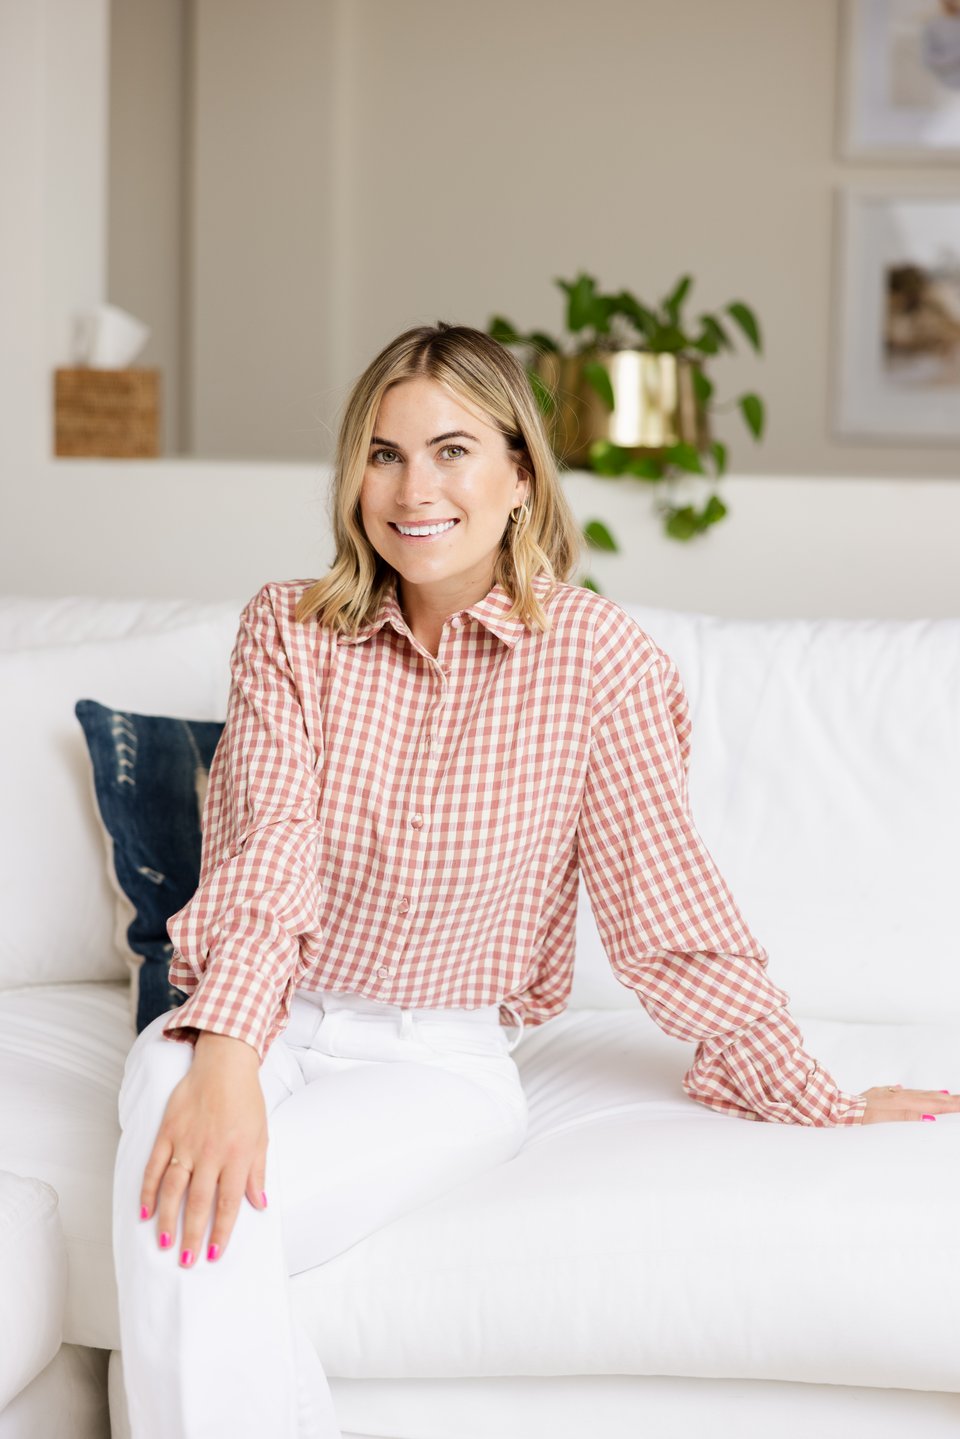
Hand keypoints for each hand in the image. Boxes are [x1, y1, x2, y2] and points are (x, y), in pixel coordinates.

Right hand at [139, 1032, 267, 1265]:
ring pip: (173, 1190)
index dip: (221, 1231)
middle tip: (187, 1261)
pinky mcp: (167, 1132)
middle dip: (193, 1235)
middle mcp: (210, 1153)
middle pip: (199, 1202)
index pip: (228, 1203)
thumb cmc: (246, 1100)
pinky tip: (143, 1213)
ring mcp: (186, 1142)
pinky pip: (153, 1167)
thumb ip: (257, 1172)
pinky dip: (147, 1191)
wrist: (225, 1064)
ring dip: (167, 1220)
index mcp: (237, 1155)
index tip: (214, 1253)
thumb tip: (259, 1204)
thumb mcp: (261, 1135)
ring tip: (164, 1245)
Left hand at [859, 1084, 959, 1123]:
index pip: (931, 1104)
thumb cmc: (860, 1116)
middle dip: (949, 1100)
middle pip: (929, 1097)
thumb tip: (928, 1116)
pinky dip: (920, 1095)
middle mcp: (898, 1095)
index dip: (949, 1105)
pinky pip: (908, 1093)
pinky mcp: (885, 1094)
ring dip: (936, 1096)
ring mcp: (892, 1094)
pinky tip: (923, 1094)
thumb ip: (905, 1117)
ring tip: (951, 1097)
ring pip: (920, 1094)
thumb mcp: (883, 1119)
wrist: (840, 1109)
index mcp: (900, 1102)